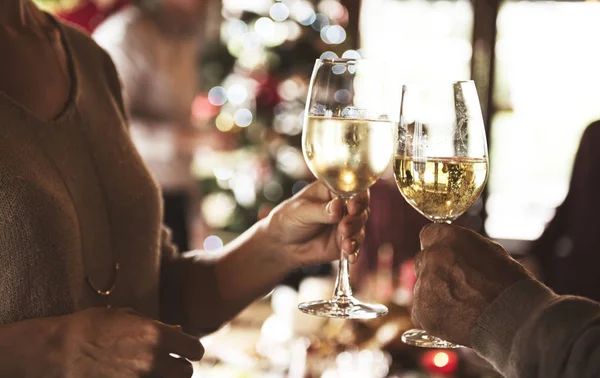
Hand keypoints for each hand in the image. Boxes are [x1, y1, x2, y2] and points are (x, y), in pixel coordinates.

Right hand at [63, 307, 203, 377]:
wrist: (59, 351)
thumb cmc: (91, 326)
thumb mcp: (126, 316)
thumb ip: (156, 325)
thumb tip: (178, 330)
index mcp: (157, 335)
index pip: (194, 349)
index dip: (191, 349)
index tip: (185, 349)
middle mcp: (153, 360)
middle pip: (186, 372)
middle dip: (179, 366)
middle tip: (169, 362)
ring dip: (166, 377)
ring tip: (154, 370)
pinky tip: (138, 376)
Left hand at [266, 181, 368, 267]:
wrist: (282, 245)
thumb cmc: (288, 219)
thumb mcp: (300, 212)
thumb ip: (320, 210)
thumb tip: (338, 207)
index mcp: (332, 190)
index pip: (352, 188)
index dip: (357, 196)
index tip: (352, 206)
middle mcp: (343, 205)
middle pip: (361, 208)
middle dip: (355, 219)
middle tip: (344, 228)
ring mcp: (345, 224)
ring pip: (360, 227)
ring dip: (355, 235)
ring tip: (345, 244)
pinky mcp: (345, 242)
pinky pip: (355, 246)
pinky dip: (355, 251)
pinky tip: (350, 257)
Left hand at [412, 224, 532, 345]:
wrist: (514, 319)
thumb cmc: (510, 285)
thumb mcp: (490, 251)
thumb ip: (462, 248)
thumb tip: (451, 250)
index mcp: (449, 238)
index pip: (428, 234)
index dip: (437, 247)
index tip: (444, 257)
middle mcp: (432, 257)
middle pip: (423, 260)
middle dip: (435, 271)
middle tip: (456, 286)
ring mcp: (424, 285)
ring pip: (421, 287)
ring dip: (434, 294)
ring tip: (461, 306)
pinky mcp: (422, 310)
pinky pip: (421, 310)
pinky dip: (434, 315)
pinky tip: (455, 319)